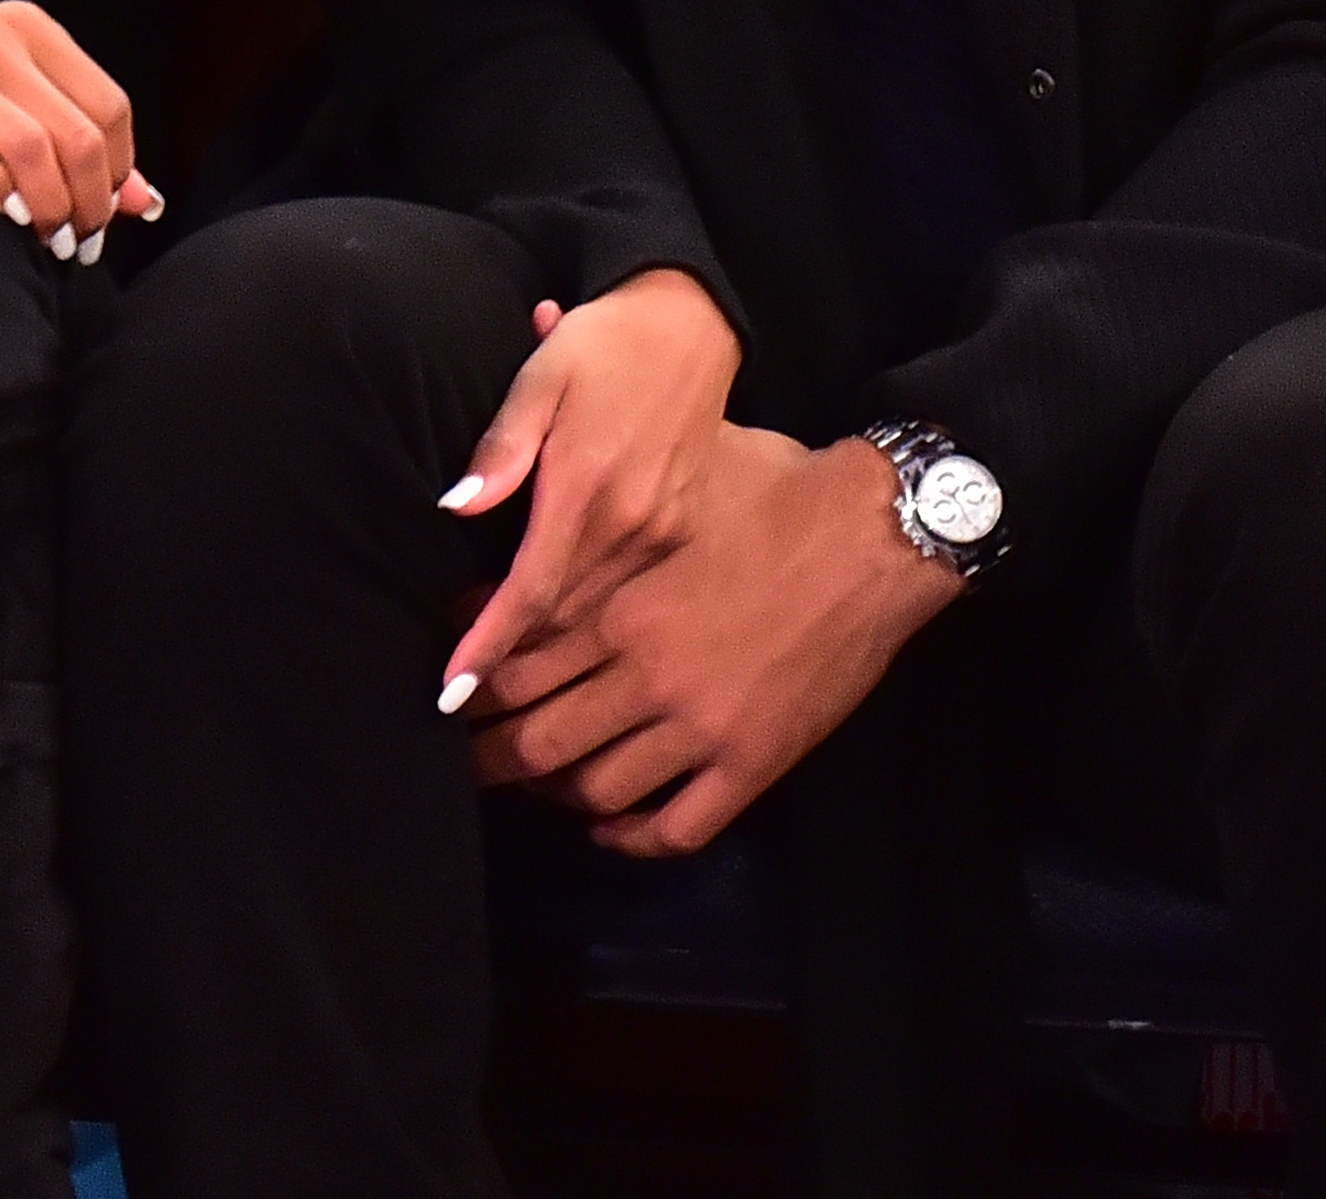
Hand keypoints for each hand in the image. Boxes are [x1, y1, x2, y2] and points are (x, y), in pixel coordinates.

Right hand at [0, 0, 163, 260]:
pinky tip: (0, 218)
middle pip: (78, 135)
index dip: (118, 173)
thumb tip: (144, 201)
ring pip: (31, 147)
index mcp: (29, 29)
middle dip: (90, 203)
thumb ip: (67, 126)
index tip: (105, 216)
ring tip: (45, 243)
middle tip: (78, 245)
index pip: (109, 108)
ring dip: (49, 208)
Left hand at [436, 267, 740, 702]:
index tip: (451, 693)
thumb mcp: (544, 374)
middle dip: (511, 669)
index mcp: (590, 487)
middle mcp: (632, 526)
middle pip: (562, 619)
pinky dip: (591, 632)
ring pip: (596, 620)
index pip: (530, 590)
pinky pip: (627, 601)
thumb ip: (503, 445)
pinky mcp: (683, 534)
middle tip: (460, 709)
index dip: (487, 644)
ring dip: (552, 659)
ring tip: (500, 702)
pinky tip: (563, 652)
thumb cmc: (604, 344)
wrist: (693, 325)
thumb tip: (457, 505)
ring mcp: (665, 536)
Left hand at [461, 428, 961, 857]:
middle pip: (540, 739)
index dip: (476, 686)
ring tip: (537, 786)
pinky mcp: (752, 762)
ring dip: (555, 795)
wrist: (872, 533)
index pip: (517, 665)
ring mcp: (701, 727)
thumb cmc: (771, 490)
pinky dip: (631, 837)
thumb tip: (529, 512)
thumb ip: (597, 525)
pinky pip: (675, 826)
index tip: (453, 693)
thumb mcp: (671, 488)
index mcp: (620, 604)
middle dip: (490, 756)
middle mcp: (648, 673)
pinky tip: (609, 826)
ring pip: (597, 789)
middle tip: (466, 760)